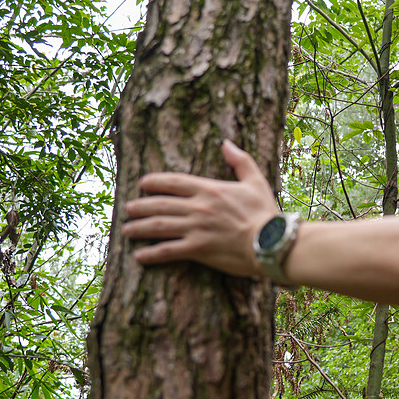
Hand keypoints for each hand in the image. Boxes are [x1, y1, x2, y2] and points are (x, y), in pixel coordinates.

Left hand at [122, 140, 279, 276]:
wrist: (272, 242)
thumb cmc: (265, 213)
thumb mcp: (255, 181)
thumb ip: (240, 160)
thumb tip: (226, 143)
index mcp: (209, 189)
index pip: (174, 182)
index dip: (155, 182)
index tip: (142, 183)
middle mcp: (198, 207)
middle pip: (160, 204)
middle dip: (140, 206)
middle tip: (127, 209)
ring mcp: (196, 228)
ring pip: (159, 226)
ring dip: (139, 227)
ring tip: (126, 229)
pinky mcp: (198, 249)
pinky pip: (168, 251)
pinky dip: (152, 253)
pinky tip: (139, 256)